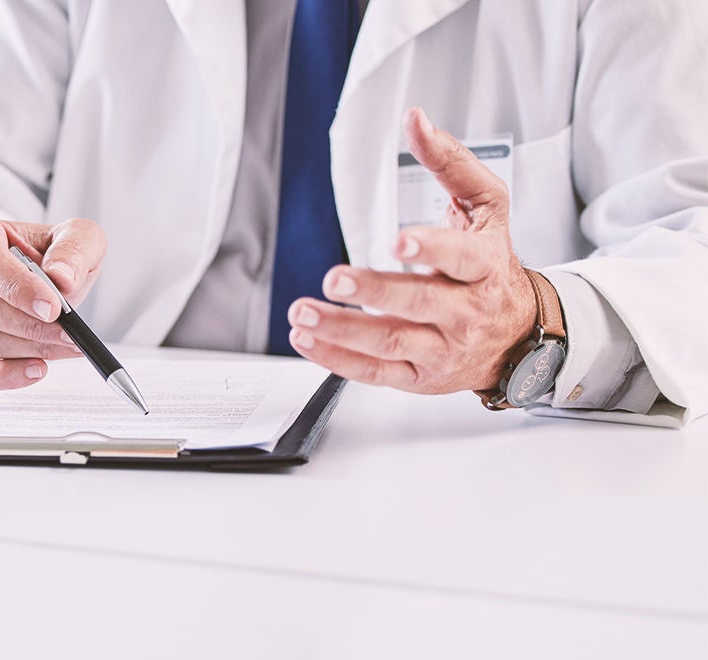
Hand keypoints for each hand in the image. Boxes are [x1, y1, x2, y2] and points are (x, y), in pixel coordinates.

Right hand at [0, 210, 106, 388]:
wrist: (27, 273)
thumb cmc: (41, 252)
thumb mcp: (71, 235)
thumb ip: (74, 248)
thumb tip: (62, 279)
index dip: (18, 287)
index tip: (53, 306)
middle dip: (31, 325)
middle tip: (70, 333)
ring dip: (28, 349)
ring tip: (65, 346)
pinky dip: (4, 376)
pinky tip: (36, 369)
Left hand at [286, 107, 537, 393]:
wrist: (518, 335)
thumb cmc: (493, 263)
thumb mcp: (487, 207)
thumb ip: (451, 162)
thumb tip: (414, 120)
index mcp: (484, 266)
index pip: (460, 259)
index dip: (430, 250)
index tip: (399, 242)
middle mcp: (465, 312)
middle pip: (418, 305)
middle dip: (373, 292)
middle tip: (333, 279)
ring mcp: (442, 348)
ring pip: (390, 343)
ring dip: (341, 330)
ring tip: (303, 311)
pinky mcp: (419, 376)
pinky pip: (375, 372)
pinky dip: (336, 359)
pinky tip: (306, 338)